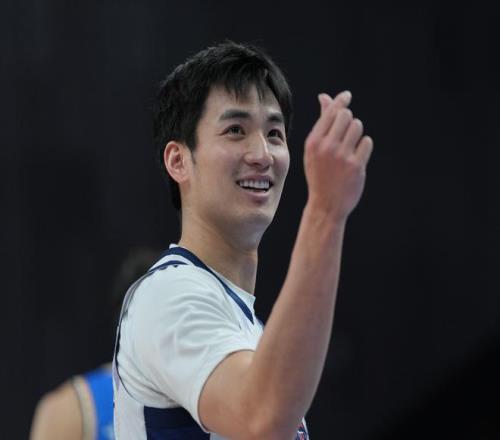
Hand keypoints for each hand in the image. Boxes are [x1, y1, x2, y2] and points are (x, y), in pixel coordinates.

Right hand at [303, 91, 372, 222]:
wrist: (326, 204)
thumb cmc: (319, 174)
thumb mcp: (313, 149)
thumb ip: (321, 123)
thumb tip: (325, 97)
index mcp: (313, 142)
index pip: (330, 112)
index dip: (340, 101)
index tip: (347, 96)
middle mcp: (326, 147)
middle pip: (346, 116)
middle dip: (348, 121)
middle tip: (344, 134)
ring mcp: (342, 156)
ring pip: (357, 127)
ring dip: (356, 133)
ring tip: (349, 146)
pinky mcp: (356, 165)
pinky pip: (367, 142)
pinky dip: (363, 147)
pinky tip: (356, 157)